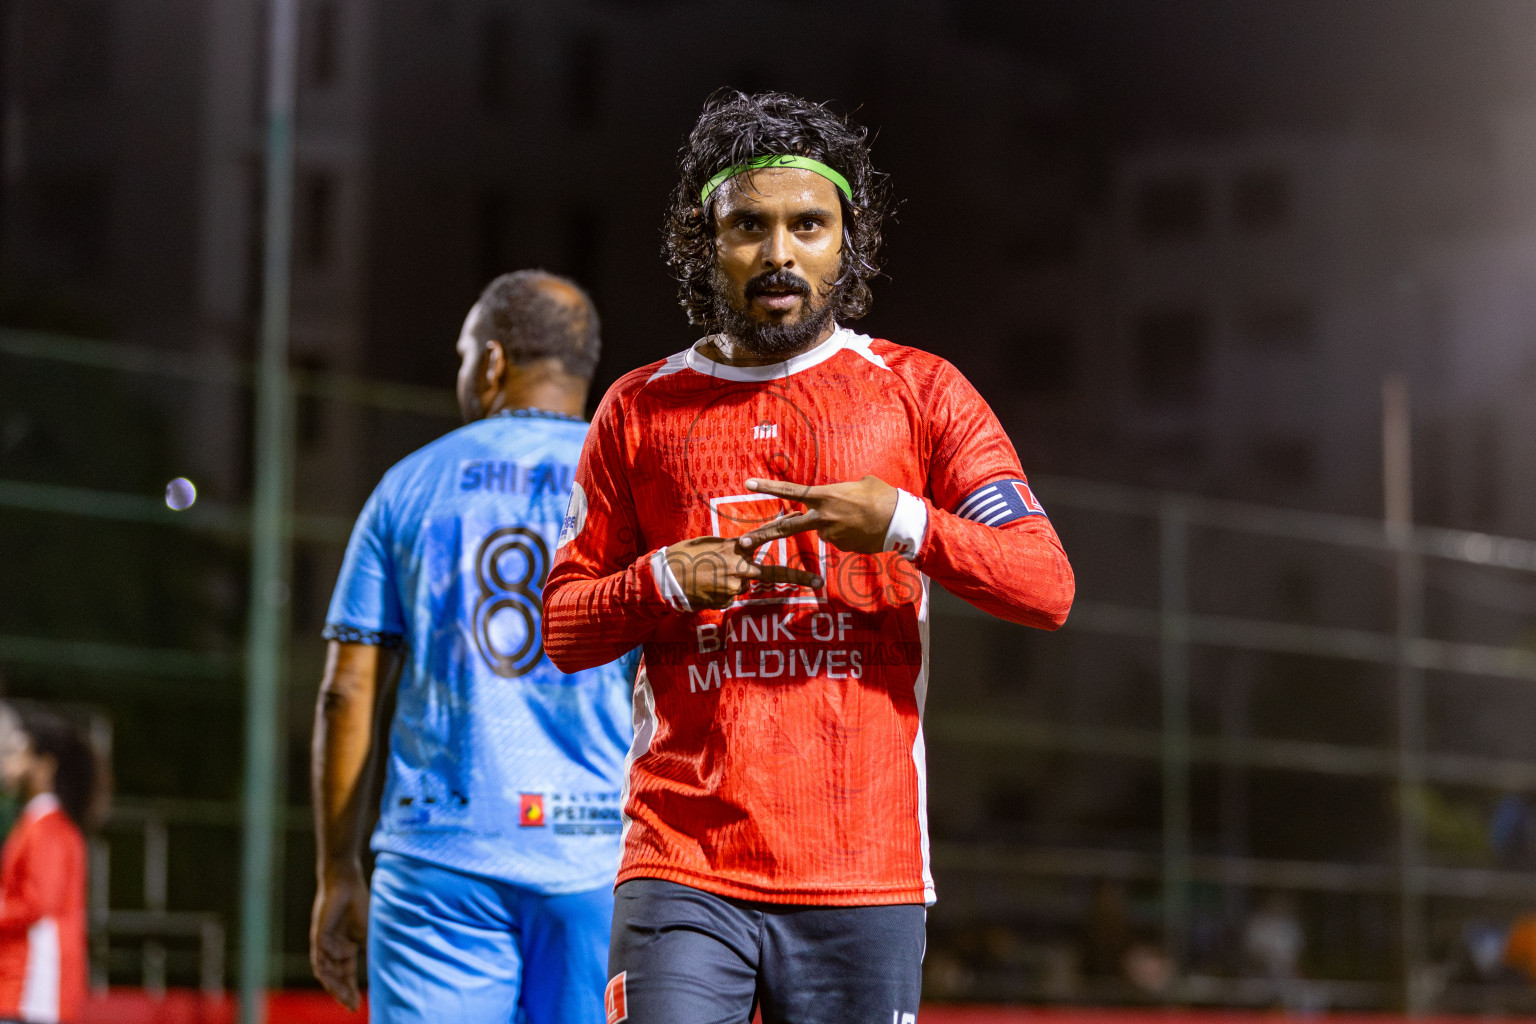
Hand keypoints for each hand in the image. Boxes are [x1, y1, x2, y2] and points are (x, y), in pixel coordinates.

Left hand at [310, 864, 368, 1010]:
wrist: (346, 883)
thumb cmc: (358, 905)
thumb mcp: (369, 933)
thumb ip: (371, 951)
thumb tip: (382, 971)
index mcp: (344, 950)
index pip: (346, 976)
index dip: (350, 991)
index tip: (357, 1006)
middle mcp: (331, 951)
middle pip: (334, 978)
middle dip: (341, 993)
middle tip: (350, 1005)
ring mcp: (323, 945)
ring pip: (324, 971)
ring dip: (334, 983)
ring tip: (344, 993)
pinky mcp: (317, 935)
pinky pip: (322, 953)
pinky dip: (334, 956)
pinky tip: (348, 952)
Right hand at [666, 535, 824, 609]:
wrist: (665, 577)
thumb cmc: (683, 556)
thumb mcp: (709, 544)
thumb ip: (730, 549)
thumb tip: (743, 553)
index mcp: (735, 547)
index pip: (765, 536)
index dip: (785, 529)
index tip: (802, 521)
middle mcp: (739, 566)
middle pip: (770, 573)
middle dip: (798, 577)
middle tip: (819, 581)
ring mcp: (734, 585)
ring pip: (741, 587)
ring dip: (729, 585)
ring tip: (707, 579)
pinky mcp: (725, 600)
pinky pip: (727, 599)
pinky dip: (718, 596)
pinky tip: (704, 589)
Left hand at [738, 476, 898, 554]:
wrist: (899, 521)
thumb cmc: (881, 495)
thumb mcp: (859, 484)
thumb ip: (840, 491)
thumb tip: (838, 498)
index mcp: (825, 496)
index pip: (790, 491)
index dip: (768, 487)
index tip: (748, 484)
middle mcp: (822, 517)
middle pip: (786, 527)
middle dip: (763, 535)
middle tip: (743, 542)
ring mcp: (830, 534)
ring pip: (822, 529)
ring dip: (833, 524)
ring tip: (858, 517)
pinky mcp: (840, 548)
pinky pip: (837, 539)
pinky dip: (846, 533)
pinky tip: (863, 528)